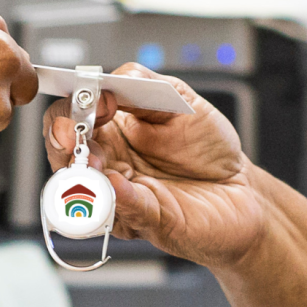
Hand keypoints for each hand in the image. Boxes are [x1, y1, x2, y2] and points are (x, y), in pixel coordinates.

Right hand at [43, 64, 266, 268]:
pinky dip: (118, 199)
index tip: (94, 101)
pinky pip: (126, 212)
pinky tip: (118, 184)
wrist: (243, 187)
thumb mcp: (178, 99)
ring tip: (93, 161)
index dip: (68, 109)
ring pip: (84, 192)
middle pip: (63, 156)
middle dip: (64, 144)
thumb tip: (105, 84)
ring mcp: (124, 197)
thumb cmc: (207, 147)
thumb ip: (141, 85)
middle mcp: (109, 166)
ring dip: (83, 176)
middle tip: (78, 135)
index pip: (66, 119)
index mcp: (109, 132)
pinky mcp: (149, 222)